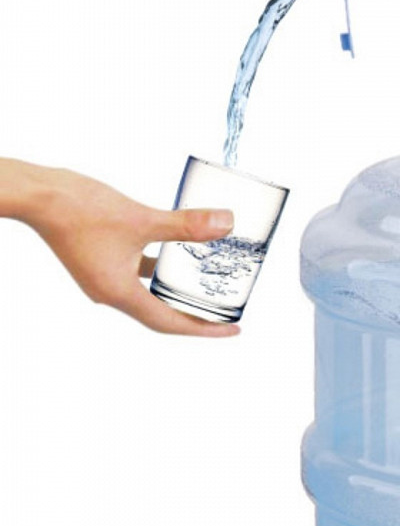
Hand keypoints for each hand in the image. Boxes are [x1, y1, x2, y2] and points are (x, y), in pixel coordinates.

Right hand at [15, 163, 238, 336]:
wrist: (41, 195)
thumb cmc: (82, 210)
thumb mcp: (142, 219)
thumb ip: (185, 226)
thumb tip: (227, 224)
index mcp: (118, 293)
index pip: (168, 323)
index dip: (203, 328)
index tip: (232, 330)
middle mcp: (110, 292)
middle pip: (160, 313)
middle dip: (194, 314)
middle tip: (225, 311)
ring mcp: (103, 276)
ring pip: (149, 292)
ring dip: (177, 291)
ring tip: (206, 286)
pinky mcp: (101, 259)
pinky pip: (138, 272)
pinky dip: (160, 268)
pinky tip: (176, 254)